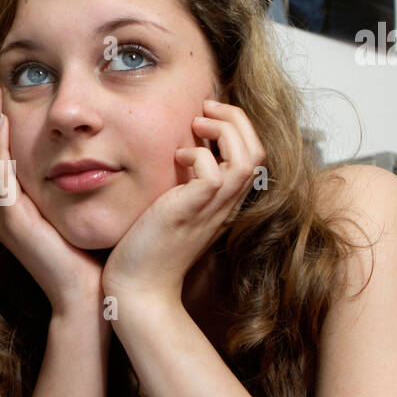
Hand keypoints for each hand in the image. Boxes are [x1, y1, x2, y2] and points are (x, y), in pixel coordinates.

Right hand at [0, 83, 104, 314]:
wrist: (89, 298)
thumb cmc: (95, 263)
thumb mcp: (84, 217)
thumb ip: (82, 192)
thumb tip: (98, 164)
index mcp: (20, 214)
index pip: (10, 162)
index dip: (8, 130)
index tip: (14, 100)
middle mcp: (6, 213)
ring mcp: (5, 216)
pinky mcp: (11, 218)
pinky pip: (1, 171)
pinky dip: (1, 144)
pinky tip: (5, 120)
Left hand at [102, 99, 265, 306]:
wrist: (138, 288)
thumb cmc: (148, 249)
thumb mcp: (172, 208)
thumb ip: (183, 184)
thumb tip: (178, 151)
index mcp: (223, 202)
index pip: (253, 156)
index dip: (238, 128)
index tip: (207, 116)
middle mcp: (225, 205)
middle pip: (258, 151)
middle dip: (237, 118)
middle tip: (205, 108)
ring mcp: (212, 209)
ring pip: (248, 158)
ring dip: (225, 129)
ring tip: (197, 122)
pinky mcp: (191, 212)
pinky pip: (215, 174)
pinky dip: (200, 155)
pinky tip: (178, 157)